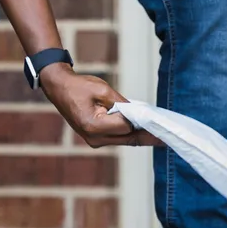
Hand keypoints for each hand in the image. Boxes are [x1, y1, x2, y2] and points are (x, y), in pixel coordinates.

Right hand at [40, 64, 160, 147]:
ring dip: (140, 136)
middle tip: (167, 137)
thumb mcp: (103, 89)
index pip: (126, 127)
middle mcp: (94, 138)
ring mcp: (94, 141)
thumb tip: (139, 114)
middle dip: (147, 136)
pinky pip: (118, 138)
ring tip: (160, 136)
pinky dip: (130, 134)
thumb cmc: (79, 86)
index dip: (139, 121)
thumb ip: (122, 103)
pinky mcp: (96, 140)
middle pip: (128, 139)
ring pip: (124, 140)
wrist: (59, 88)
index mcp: (93, 126)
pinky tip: (145, 132)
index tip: (154, 119)